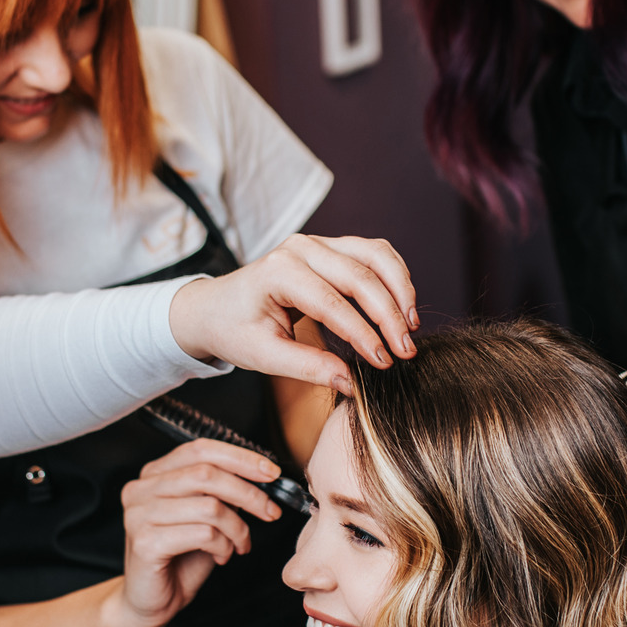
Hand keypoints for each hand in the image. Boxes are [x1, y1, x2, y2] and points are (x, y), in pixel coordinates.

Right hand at [108, 439, 284, 626]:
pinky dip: (224, 546)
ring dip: (237, 528)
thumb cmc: (179, 560)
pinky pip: (203, 534)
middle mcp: (141, 489)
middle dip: (249, 493)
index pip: (200, 449)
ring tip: (239, 544)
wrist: (148, 602)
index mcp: (154, 475)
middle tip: (270, 513)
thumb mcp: (205, 517)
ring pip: (210, 506)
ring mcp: (139, 515)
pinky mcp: (145, 542)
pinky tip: (221, 556)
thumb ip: (222, 493)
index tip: (271, 473)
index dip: (240, 458)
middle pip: (207, 474)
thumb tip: (262, 476)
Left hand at [167, 236, 418, 394]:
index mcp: (278, 272)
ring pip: (374, 255)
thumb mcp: (263, 356)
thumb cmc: (234, 330)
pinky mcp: (330, 246)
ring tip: (411, 326)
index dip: (363, 334)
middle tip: (407, 350)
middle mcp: (300, 248)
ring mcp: (317, 242)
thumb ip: (308, 368)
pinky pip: (373, 253)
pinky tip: (403, 305)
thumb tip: (352, 383)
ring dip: (399, 289)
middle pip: (359, 275)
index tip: (385, 363)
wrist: (215, 307)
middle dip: (389, 315)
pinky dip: (393, 275)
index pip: (331, 303)